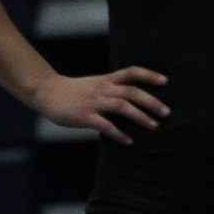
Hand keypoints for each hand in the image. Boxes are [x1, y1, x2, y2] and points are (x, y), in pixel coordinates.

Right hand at [35, 66, 170, 146]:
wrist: (46, 92)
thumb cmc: (73, 91)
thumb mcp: (94, 84)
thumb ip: (111, 89)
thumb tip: (131, 100)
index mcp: (106, 80)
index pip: (131, 72)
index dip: (149, 75)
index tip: (165, 81)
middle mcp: (102, 89)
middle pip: (132, 92)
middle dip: (151, 101)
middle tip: (167, 112)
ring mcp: (93, 102)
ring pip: (122, 107)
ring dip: (140, 116)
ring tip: (154, 125)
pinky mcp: (84, 116)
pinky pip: (105, 126)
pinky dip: (119, 134)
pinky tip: (129, 142)